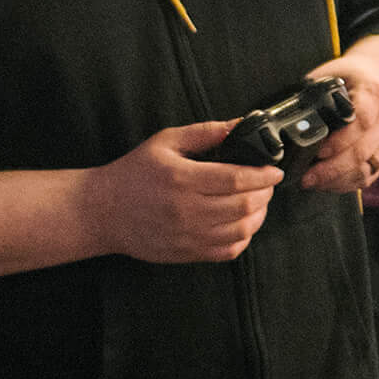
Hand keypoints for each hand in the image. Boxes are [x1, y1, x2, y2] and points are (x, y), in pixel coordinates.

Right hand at [80, 121, 282, 263]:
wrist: (104, 211)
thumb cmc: (135, 174)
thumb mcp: (165, 142)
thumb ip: (204, 133)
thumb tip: (238, 125)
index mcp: (182, 179)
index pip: (236, 179)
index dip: (263, 175)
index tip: (274, 170)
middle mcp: (187, 210)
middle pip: (244, 206)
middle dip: (265, 193)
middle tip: (267, 184)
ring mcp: (188, 236)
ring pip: (241, 231)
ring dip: (259, 215)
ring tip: (259, 202)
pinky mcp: (187, 253)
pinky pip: (228, 252)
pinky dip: (244, 238)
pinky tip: (242, 223)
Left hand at [301, 39, 378, 191]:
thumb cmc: (351, 76)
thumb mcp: (333, 74)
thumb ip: (314, 92)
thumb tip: (282, 114)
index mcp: (373, 94)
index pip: (361, 120)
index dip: (340, 140)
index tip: (317, 151)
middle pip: (363, 150)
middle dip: (332, 169)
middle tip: (306, 177)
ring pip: (367, 169)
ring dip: (338, 180)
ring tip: (312, 183)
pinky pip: (369, 176)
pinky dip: (346, 184)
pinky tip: (327, 184)